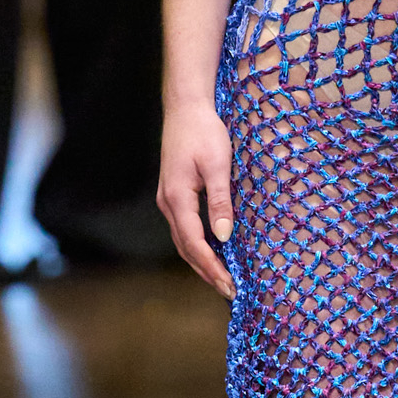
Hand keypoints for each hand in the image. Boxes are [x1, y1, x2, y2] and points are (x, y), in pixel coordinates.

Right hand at [158, 100, 235, 298]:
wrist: (185, 107)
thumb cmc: (204, 131)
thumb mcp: (217, 165)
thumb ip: (220, 201)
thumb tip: (224, 236)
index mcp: (177, 198)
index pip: (194, 244)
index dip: (211, 267)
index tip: (229, 285)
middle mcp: (168, 203)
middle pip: (185, 248)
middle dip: (207, 272)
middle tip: (229, 291)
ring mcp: (168, 199)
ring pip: (183, 240)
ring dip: (201, 261)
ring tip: (221, 279)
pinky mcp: (174, 194)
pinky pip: (184, 228)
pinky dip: (198, 246)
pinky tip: (213, 251)